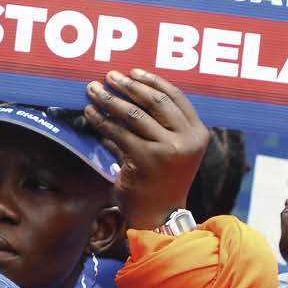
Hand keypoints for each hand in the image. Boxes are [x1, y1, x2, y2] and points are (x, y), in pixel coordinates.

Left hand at [84, 68, 208, 231]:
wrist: (158, 215)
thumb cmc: (159, 180)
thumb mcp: (168, 149)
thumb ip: (154, 124)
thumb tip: (124, 93)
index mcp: (198, 132)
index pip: (175, 97)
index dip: (152, 81)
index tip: (132, 72)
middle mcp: (187, 139)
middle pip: (155, 101)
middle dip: (128, 86)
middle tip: (108, 77)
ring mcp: (168, 149)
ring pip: (134, 114)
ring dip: (110, 99)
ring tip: (93, 90)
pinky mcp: (146, 159)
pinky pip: (118, 132)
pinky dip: (101, 120)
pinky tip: (90, 113)